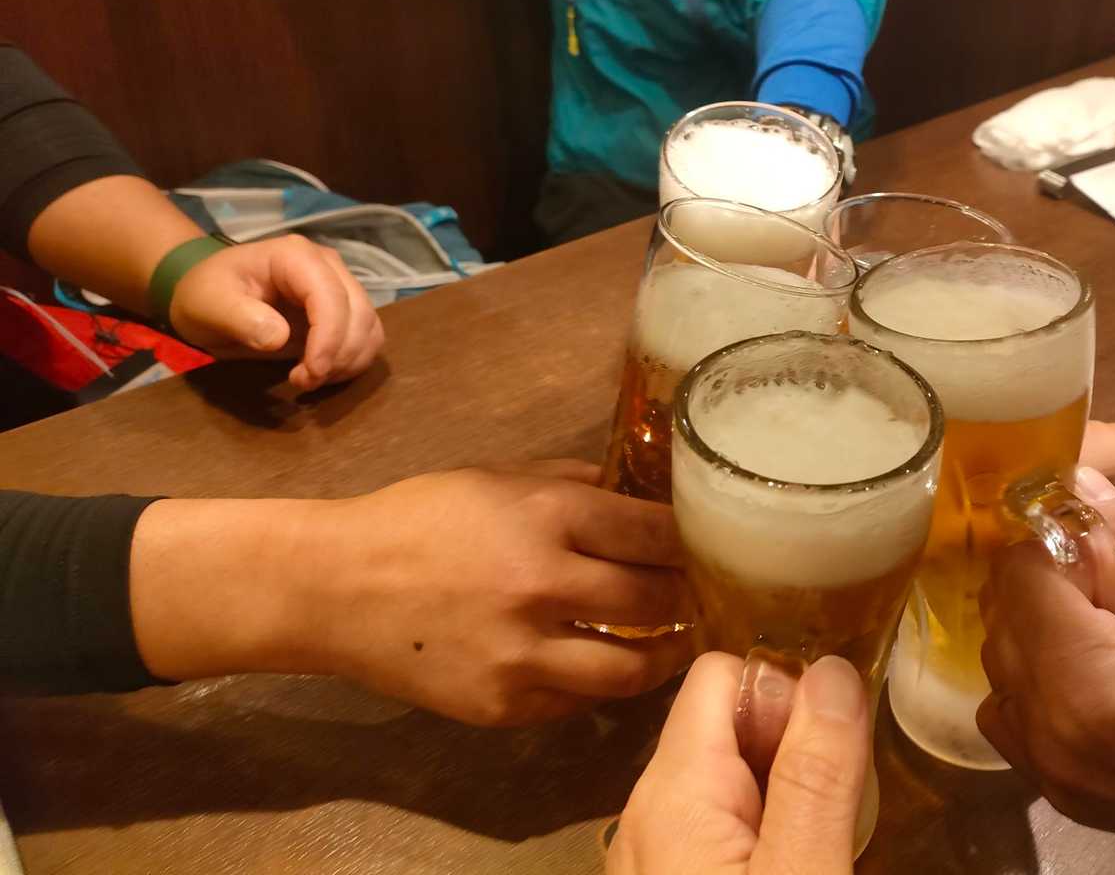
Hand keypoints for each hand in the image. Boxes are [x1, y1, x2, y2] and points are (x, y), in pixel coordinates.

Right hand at [132, 461, 694, 726]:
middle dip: (686, 595)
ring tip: (676, 641)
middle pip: (657, 599)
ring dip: (664, 653)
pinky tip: (607, 663)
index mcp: (548, 514)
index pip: (656, 532)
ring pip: (633, 668)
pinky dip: (599, 683)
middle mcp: (545, 584)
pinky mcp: (505, 704)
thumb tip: (636, 494)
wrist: (337, 587)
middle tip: (698, 592)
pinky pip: (578, 701)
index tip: (710, 543)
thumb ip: (571, 484)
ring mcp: (525, 653)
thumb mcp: (497, 478)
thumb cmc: (420, 518)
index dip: (692, 540)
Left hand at [169, 234, 383, 390]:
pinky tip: (322, 373)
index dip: (329, 339)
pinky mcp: (344, 308)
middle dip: (339, 355)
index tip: (309, 374)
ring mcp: (340, 285)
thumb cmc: (206, 294)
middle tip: (302, 382)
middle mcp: (328, 265)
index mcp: (295, 256)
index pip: (331, 297)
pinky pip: (366, 337)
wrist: (209, 293)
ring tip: (310, 378)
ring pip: (369, 327)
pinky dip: (352, 361)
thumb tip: (279, 338)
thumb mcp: (209, 305)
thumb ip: (240, 318)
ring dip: (349, 361)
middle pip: (359, 312)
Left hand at [609, 653, 868, 874]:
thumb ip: (815, 777)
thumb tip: (831, 668)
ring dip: (780, 794)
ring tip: (822, 846)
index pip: (720, 674)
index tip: (834, 749)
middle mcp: (646, 809)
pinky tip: (787, 867)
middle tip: (837, 811)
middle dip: (790, 747)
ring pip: (725, 781)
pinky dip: (758, 834)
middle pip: (725, 726)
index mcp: (673, 789)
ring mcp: (649, 854)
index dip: (786, 693)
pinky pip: (713, 830)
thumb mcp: (800, 874)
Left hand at [977, 470, 1114, 874]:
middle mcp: (1049, 733)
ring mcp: (1051, 772)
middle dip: (1060, 586)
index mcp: (1084, 681)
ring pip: (1006, 664)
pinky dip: (1044, 679)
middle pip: (1005, 617)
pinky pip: (1017, 715)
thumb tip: (1076, 478)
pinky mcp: (1065, 793)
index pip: (1020, 573)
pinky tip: (1107, 671)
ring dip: (1050, 630)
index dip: (1064, 544)